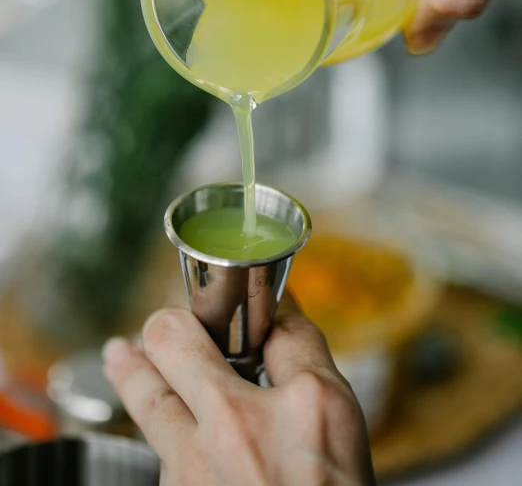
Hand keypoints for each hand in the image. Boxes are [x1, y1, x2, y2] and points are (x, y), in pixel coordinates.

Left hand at [103, 296, 375, 485]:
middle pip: (178, 339)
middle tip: (168, 325)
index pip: (279, 328)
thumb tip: (283, 330)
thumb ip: (309, 375)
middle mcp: (241, 427)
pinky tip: (152, 411)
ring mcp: (198, 467)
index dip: (267, 313)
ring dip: (134, 366)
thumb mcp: (344, 437)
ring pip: (147, 392)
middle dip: (172, 323)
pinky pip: (158, 447)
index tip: (254, 308)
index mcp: (306, 407)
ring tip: (121, 353)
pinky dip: (156, 424)